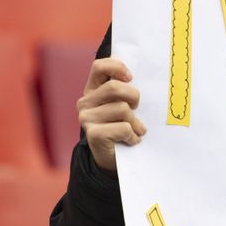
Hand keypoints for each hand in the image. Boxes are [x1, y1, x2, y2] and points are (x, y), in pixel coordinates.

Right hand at [78, 58, 145, 173]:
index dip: (117, 67)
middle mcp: (85, 102)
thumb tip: (140, 77)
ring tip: (137, 130)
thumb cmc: (121, 126)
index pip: (99, 67)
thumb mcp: (122, 104)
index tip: (131, 77)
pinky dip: (133, 135)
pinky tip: (132, 140)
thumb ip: (124, 90)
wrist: (112, 158)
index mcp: (92, 89)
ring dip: (136, 122)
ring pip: (122, 109)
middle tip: (138, 108)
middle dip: (134, 97)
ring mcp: (87, 118)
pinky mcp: (93, 134)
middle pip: (114, 87)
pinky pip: (123, 128)